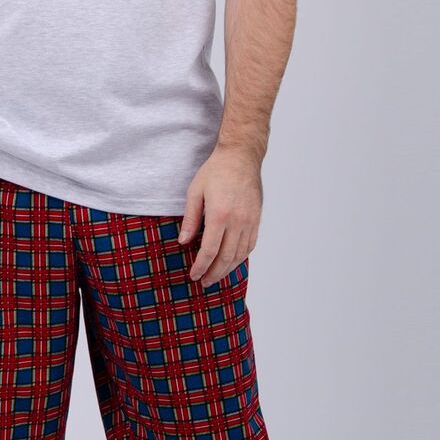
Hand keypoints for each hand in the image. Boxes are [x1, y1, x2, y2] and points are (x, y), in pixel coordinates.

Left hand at [178, 144, 261, 285]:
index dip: (201, 266)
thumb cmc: (215, 171)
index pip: (210, 250)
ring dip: (228, 269)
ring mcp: (250, 220)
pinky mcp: (256, 218)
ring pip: (240, 254)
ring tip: (216, 276)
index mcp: (220, 214)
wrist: (241, 156)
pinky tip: (232, 262)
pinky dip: (241, 257)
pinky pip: (250, 244)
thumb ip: (190, 219)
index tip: (194, 275)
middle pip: (226, 257)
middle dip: (214, 273)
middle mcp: (237, 220)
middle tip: (204, 282)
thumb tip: (184, 242)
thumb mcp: (195, 191)